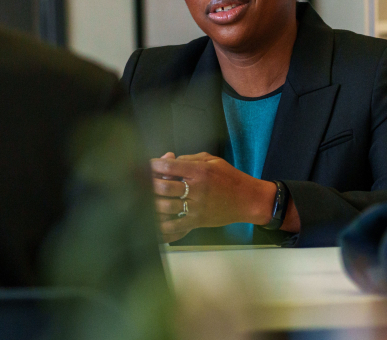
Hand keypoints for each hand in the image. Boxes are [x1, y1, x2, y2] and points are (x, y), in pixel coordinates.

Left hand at [150, 152, 275, 243]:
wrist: (248, 200)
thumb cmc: (230, 177)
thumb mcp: (212, 161)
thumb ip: (189, 159)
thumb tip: (168, 160)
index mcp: (200, 171)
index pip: (170, 166)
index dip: (153, 165)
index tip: (145, 165)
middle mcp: (197, 189)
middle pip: (164, 187)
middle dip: (148, 184)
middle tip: (138, 183)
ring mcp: (197, 207)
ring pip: (166, 207)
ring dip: (151, 204)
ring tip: (141, 200)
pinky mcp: (198, 221)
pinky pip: (175, 227)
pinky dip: (161, 227)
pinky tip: (151, 224)